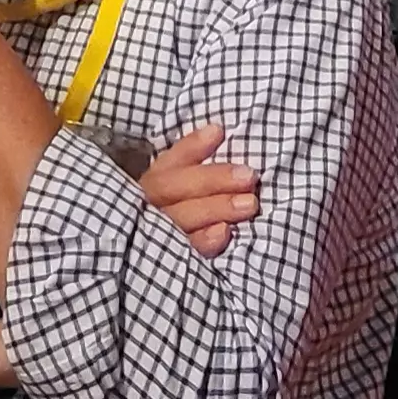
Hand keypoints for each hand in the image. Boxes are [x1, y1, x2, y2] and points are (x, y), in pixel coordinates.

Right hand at [138, 124, 259, 257]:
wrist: (163, 269)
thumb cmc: (186, 211)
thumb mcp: (183, 182)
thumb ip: (194, 158)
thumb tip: (216, 130)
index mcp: (150, 185)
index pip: (167, 162)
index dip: (191, 147)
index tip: (218, 133)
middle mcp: (148, 207)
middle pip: (173, 189)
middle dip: (212, 180)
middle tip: (248, 177)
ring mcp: (157, 235)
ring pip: (181, 218)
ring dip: (216, 209)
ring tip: (249, 204)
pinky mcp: (172, 259)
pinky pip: (187, 249)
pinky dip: (205, 240)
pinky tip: (225, 233)